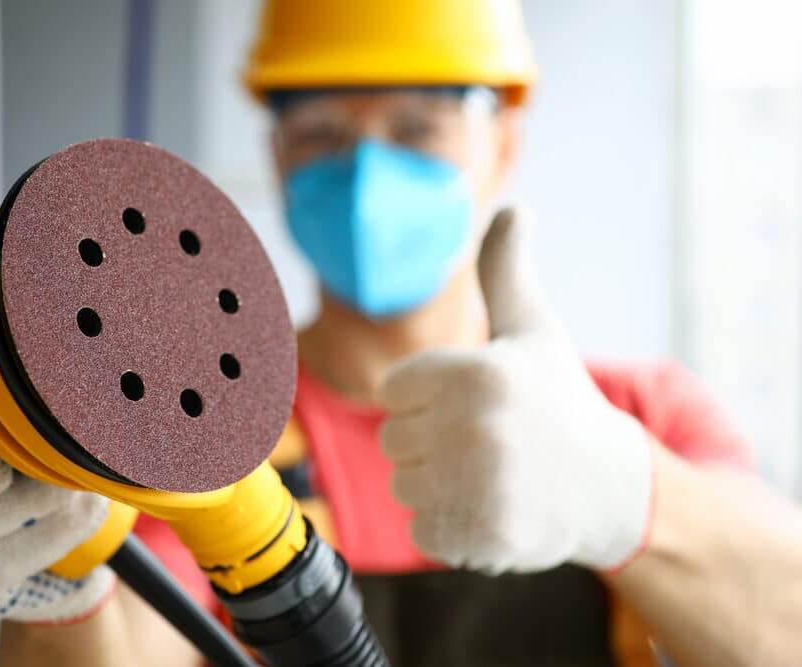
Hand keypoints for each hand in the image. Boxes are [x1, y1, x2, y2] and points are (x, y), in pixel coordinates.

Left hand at [377, 209, 653, 573]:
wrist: (612, 488)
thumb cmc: (559, 401)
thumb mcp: (534, 329)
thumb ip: (506, 269)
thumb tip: (516, 206)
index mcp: (477, 371)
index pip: (393, 391)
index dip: (427, 399)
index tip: (473, 404)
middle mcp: (478, 426)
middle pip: (393, 440)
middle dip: (432, 442)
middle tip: (489, 443)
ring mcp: (482, 486)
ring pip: (404, 486)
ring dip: (439, 487)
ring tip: (494, 477)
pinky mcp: (486, 536)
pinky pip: (423, 531)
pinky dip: (450, 529)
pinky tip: (494, 511)